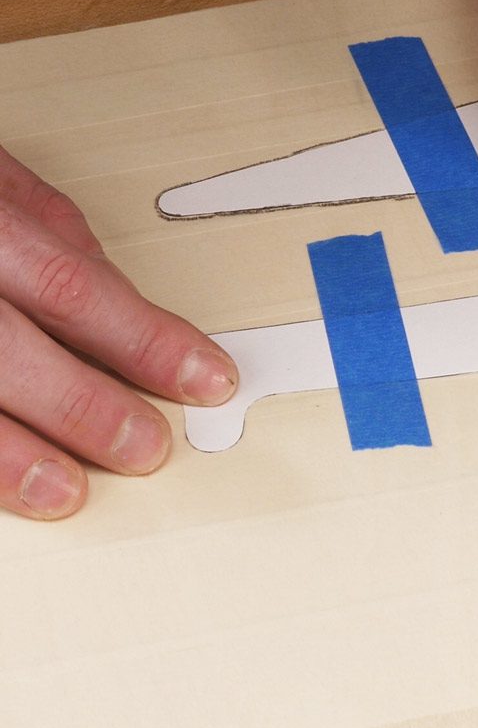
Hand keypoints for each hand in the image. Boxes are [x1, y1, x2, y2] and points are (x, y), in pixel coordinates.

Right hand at [0, 148, 236, 520]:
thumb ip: (53, 236)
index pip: (74, 287)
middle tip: (147, 446)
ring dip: (10, 454)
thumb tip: (120, 296)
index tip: (206, 377)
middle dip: (86, 406)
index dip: (145, 339)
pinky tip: (1, 485)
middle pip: (12, 348)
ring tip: (65, 491)